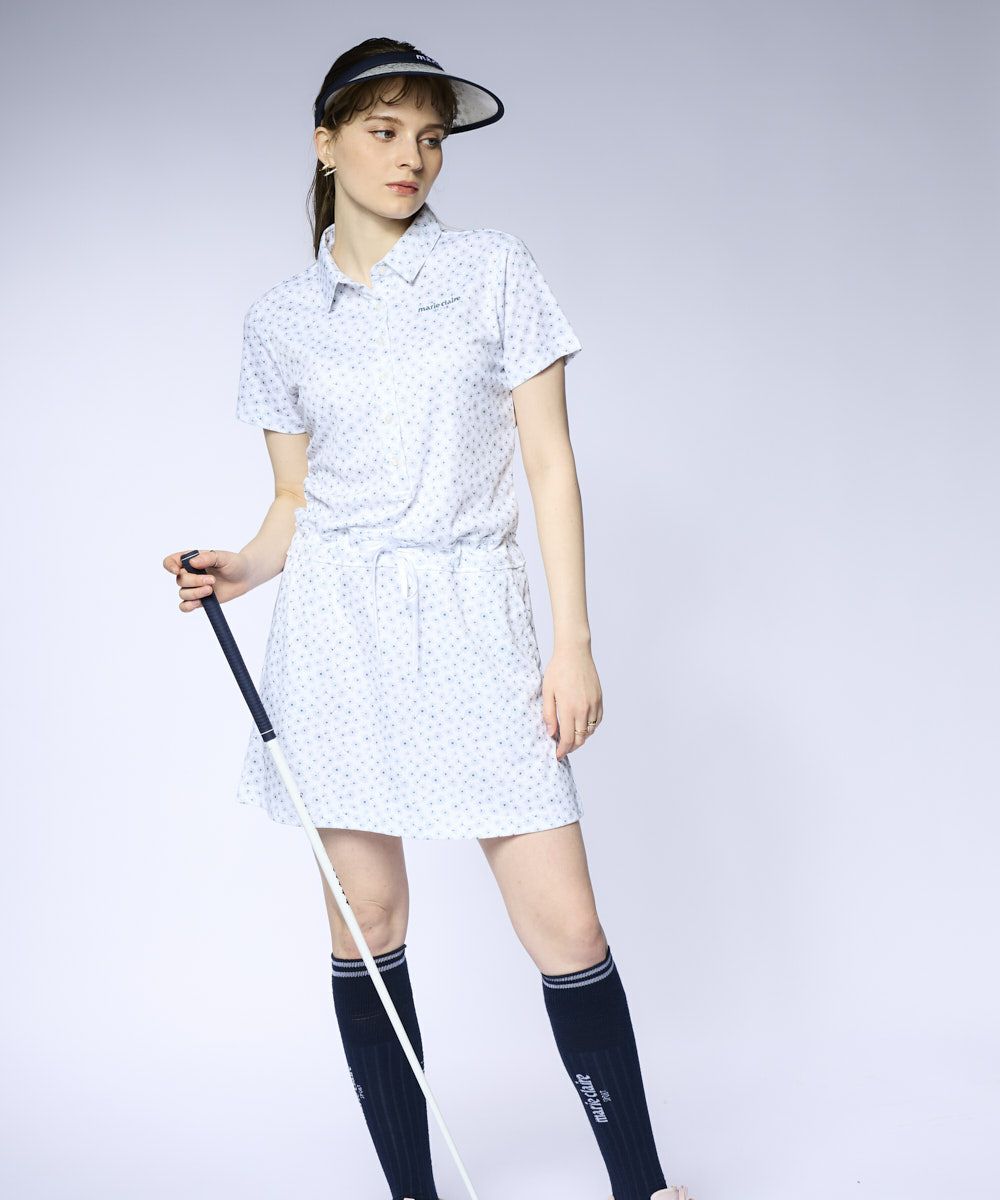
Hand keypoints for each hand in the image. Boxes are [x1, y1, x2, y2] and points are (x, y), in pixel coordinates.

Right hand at [162, 548, 252, 610]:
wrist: (245, 577)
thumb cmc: (234, 563)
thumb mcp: (223, 557)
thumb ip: (208, 558)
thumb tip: (192, 562)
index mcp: (191, 559)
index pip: (171, 561)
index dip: (169, 565)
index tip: (177, 570)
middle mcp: (189, 573)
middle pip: (180, 580)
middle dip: (194, 581)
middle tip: (212, 580)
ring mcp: (194, 587)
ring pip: (183, 593)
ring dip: (195, 593)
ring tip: (211, 589)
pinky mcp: (200, 599)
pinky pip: (185, 606)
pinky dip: (188, 606)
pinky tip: (198, 603)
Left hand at [542, 644, 602, 759]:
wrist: (574, 652)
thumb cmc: (557, 670)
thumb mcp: (547, 692)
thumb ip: (549, 714)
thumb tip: (551, 733)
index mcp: (569, 708)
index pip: (568, 738)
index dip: (563, 750)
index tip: (557, 755)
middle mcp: (584, 709)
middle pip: (581, 738)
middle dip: (571, 747)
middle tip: (562, 748)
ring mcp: (594, 704)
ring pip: (590, 731)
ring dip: (581, 738)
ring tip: (571, 736)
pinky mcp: (599, 699)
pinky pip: (598, 720)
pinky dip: (590, 727)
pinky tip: (582, 725)